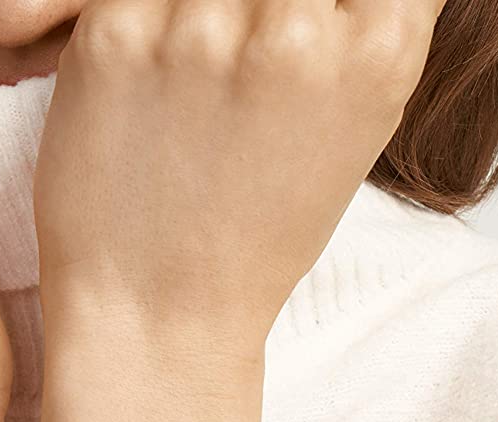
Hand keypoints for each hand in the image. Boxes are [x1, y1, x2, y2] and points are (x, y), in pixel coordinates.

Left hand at [33, 0, 445, 355]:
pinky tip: (149, 62)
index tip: (303, 20)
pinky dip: (144, 10)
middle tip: (245, 39)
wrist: (158, 314)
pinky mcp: (116, 31)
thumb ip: (370, 15)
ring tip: (197, 57)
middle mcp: (298, 31)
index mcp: (381, 49)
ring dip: (206, 4)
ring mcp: (202, 28)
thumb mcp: (356, 120)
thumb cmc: (254, 227)